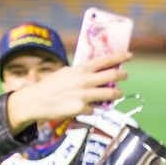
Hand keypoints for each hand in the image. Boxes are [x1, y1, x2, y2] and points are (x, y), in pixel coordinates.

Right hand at [7, 52, 131, 132]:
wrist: (36, 101)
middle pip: (112, 77)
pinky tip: (86, 107)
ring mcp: (84, 95)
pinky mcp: (81, 108)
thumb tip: (94, 74)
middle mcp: (85, 81)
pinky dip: (93, 108)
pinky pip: (94, 109)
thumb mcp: (66, 73)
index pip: (105, 60)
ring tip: (117, 94)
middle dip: (122, 76)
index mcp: (81, 69)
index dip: (119, 57)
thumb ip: (81, 73)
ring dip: (116, 94)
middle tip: (125, 76)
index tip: (129, 55)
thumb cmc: (50, 86)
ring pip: (110, 95)